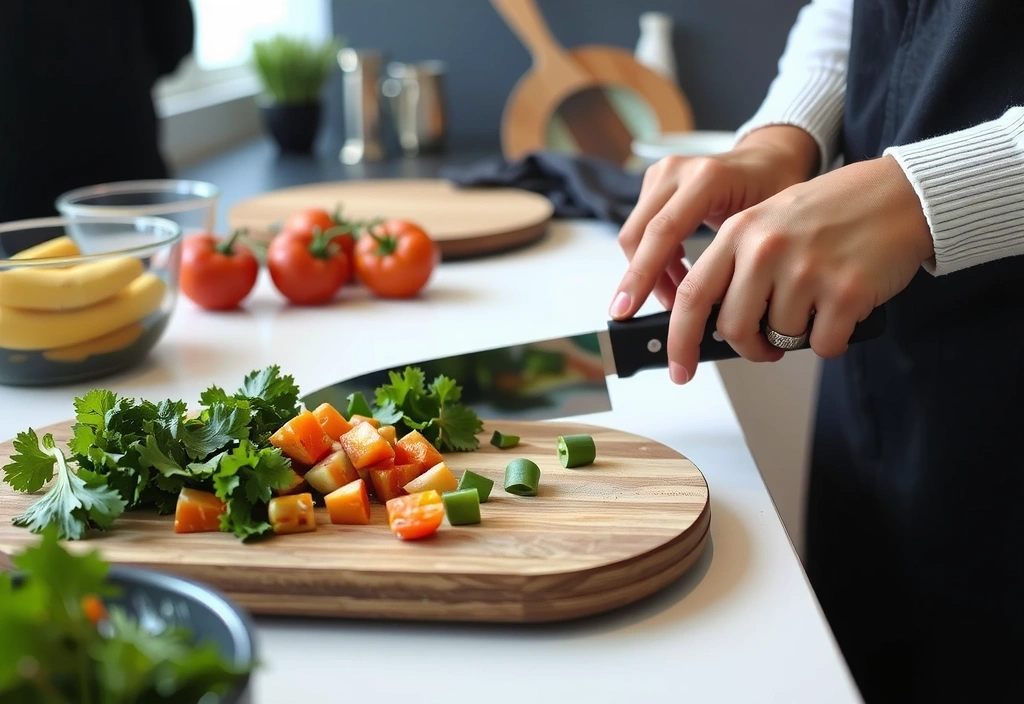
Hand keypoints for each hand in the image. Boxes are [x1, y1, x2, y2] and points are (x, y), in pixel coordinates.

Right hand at [611, 126, 821, 315]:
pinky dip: (654, 260)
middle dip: (637, 282)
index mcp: (708, 178)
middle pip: (638, 236)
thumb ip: (738, 261)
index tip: (625, 310)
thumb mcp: (766, 226)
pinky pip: (640, 231)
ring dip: (649, 274)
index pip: (663, 231)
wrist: (768, 159)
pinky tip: (678, 275)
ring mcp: (661, 175)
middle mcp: (678, 171)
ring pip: (634, 237)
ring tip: (678, 297)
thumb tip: (720, 314)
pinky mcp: (653, 184)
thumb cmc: (774, 191)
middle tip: (642, 316)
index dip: (642, 275)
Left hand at [663, 154, 933, 383]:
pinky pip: (822, 344)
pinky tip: (842, 310)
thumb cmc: (834, 212)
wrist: (902, 194)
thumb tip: (709, 323)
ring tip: (816, 304)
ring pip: (779, 338)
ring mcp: (806, 270)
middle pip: (734, 328)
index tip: (679, 368)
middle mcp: (766, 248)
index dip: (679, 340)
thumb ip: (736, 264)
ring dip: (796, 335)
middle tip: (765, 345)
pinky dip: (831, 339)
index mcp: (740, 231)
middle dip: (748, 347)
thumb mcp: (768, 222)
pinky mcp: (845, 291)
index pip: (693, 295)